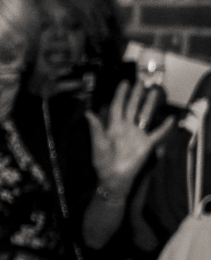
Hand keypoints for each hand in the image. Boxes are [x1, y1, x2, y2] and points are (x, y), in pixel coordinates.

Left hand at [87, 79, 173, 193]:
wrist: (114, 178)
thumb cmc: (103, 162)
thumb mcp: (97, 144)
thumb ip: (95, 128)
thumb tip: (88, 113)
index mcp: (113, 127)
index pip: (117, 106)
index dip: (120, 95)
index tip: (124, 83)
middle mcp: (126, 128)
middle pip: (132, 107)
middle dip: (136, 95)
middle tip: (141, 82)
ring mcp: (137, 135)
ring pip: (145, 115)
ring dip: (150, 104)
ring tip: (155, 92)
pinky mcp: (146, 144)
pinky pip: (157, 133)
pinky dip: (164, 127)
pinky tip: (171, 118)